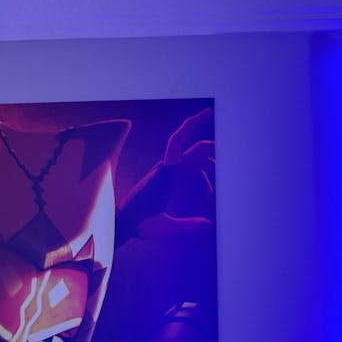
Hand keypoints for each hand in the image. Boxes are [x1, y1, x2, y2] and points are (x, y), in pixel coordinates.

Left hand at [117, 107, 215, 241]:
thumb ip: (186, 226)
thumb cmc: (139, 223)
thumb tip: (209, 224)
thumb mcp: (161, 227)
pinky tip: (207, 195)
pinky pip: (187, 170)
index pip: (180, 141)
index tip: (210, 113)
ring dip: (208, 165)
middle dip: (203, 134)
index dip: (194, 124)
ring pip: (192, 158)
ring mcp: (166, 171)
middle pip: (187, 141)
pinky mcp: (165, 177)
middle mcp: (166, 167)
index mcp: (166, 173)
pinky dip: (200, 177)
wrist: (122, 222)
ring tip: (219, 183)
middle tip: (218, 128)